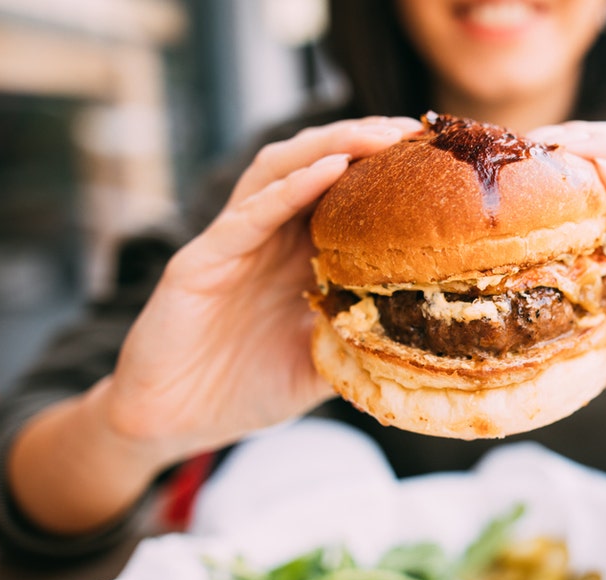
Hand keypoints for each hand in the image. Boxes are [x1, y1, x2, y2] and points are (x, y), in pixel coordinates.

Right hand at [103, 116, 422, 465]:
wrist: (171, 424)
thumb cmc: (243, 391)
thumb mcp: (320, 364)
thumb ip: (360, 341)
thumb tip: (424, 337)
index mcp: (295, 257)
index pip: (343, 195)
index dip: (384, 172)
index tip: (433, 158)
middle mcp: (266, 238)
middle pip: (314, 166)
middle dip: (362, 141)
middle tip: (413, 130)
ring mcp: (231, 244)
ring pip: (279, 172)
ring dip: (329, 147)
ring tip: (376, 135)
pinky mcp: (199, 261)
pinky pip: (248, 215)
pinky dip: (288, 189)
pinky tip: (328, 170)